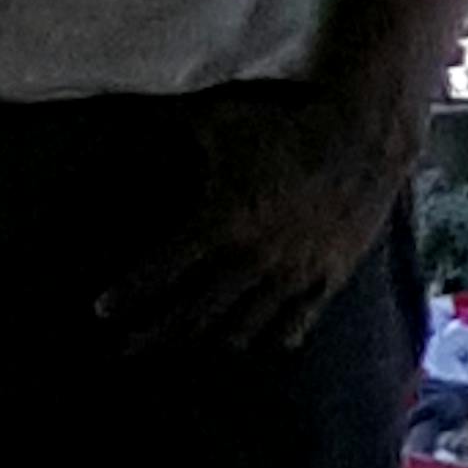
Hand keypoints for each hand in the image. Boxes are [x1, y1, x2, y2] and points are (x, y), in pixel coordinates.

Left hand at [103, 78, 414, 355]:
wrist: (365, 137)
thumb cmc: (287, 124)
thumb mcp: (220, 121)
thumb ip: (176, 129)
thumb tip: (135, 117)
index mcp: (220, 222)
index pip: (162, 269)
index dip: (129, 293)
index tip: (102, 310)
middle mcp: (252, 257)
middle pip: (194, 311)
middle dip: (155, 333)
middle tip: (124, 350)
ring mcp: (294, 271)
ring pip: (245, 323)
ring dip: (212, 338)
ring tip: (191, 347)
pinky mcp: (330, 273)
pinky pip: (301, 316)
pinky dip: (280, 333)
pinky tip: (268, 344)